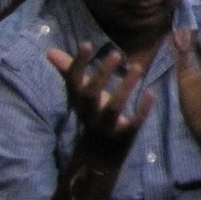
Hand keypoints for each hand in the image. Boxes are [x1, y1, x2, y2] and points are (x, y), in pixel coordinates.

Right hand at [44, 41, 153, 172]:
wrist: (98, 155)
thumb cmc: (92, 114)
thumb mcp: (81, 95)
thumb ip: (69, 72)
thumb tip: (49, 51)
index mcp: (79, 101)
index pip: (73, 82)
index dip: (78, 64)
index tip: (87, 44)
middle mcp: (89, 114)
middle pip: (91, 94)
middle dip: (101, 74)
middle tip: (116, 53)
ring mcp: (105, 126)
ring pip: (113, 108)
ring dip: (125, 88)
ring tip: (138, 67)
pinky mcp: (124, 136)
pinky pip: (132, 123)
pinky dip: (142, 109)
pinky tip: (151, 93)